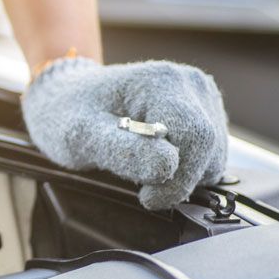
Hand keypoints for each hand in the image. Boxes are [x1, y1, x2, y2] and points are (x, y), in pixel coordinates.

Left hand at [22, 58, 227, 209]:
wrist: (65, 96)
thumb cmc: (68, 113)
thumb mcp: (81, 136)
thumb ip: (124, 152)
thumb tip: (168, 167)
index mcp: (163, 81)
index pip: (196, 138)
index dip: (178, 178)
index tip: (147, 197)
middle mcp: (190, 83)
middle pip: (209, 148)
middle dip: (179, 179)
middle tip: (139, 185)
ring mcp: (199, 97)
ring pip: (213, 155)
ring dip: (183, 175)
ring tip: (140, 165)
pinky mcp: (202, 113)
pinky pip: (208, 154)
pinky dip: (185, 168)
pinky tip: (153, 160)